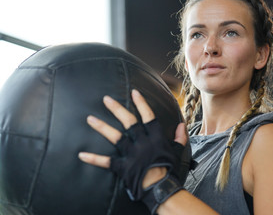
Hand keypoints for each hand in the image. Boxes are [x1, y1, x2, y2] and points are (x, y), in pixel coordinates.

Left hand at [78, 89, 187, 207]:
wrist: (162, 188)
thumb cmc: (170, 170)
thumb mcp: (177, 151)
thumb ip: (180, 137)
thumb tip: (182, 125)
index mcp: (156, 138)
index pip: (148, 116)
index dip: (141, 104)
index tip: (134, 92)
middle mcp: (142, 143)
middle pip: (128, 122)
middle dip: (117, 109)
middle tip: (106, 99)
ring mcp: (131, 154)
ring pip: (115, 137)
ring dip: (102, 127)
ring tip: (90, 118)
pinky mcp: (123, 167)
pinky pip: (106, 162)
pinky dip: (94, 159)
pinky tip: (81, 154)